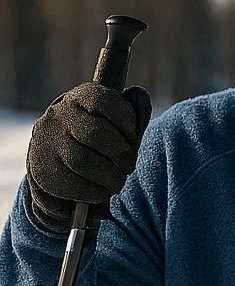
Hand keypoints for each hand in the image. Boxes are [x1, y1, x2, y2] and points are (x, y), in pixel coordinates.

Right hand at [26, 82, 151, 233]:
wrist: (60, 163)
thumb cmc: (100, 141)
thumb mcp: (117, 122)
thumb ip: (134, 111)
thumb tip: (139, 93)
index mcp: (80, 98)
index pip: (106, 102)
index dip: (127, 122)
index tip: (132, 136)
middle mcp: (59, 116)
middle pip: (97, 135)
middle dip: (122, 154)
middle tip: (129, 166)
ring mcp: (47, 143)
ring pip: (84, 162)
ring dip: (110, 177)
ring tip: (117, 181)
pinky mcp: (42, 171)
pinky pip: (73, 185)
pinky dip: (96, 192)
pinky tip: (102, 191)